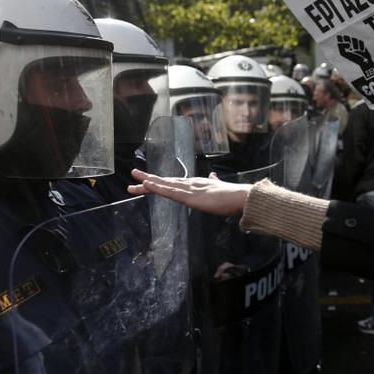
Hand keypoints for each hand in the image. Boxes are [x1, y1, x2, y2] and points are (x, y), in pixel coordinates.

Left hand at [128, 170, 250, 216]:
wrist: (240, 197)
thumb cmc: (232, 196)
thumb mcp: (220, 188)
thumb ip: (215, 182)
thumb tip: (214, 175)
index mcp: (197, 183)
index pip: (174, 183)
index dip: (160, 182)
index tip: (147, 181)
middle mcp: (190, 183)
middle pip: (165, 181)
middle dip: (148, 180)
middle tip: (133, 175)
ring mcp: (189, 189)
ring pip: (164, 185)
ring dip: (148, 182)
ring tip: (133, 178)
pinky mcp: (189, 196)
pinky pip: (169, 192)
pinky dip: (157, 188)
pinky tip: (147, 185)